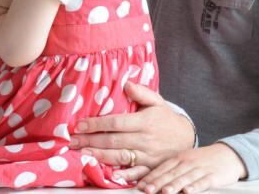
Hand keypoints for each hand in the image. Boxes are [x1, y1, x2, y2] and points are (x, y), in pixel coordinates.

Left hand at [69, 82, 194, 181]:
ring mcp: (149, 156)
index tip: (79, 125)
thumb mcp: (157, 102)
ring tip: (82, 154)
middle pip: (114, 141)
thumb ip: (142, 92)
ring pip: (121, 157)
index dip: (97, 124)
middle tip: (72, 141)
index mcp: (145, 122)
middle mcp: (146, 140)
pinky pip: (136, 173)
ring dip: (100, 156)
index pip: (116, 123)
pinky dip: (124, 175)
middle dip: (91, 141)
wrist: (186, 137)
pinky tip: (110, 174)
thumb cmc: (165, 118)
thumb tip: (126, 83)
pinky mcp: (151, 167)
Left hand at [137, 143, 246, 193]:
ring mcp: (200, 169)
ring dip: (174, 185)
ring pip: (184, 178)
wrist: (228, 154)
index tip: (139, 185)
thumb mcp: (185, 160)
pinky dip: (195, 187)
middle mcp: (187, 163)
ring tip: (164, 192)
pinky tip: (188, 191)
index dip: (150, 177)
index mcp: (178, 159)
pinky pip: (203, 182)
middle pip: (170, 174)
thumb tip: (153, 179)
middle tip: (146, 190)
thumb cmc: (202, 160)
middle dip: (157, 183)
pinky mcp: (213, 176)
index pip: (162, 168)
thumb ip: (171, 169)